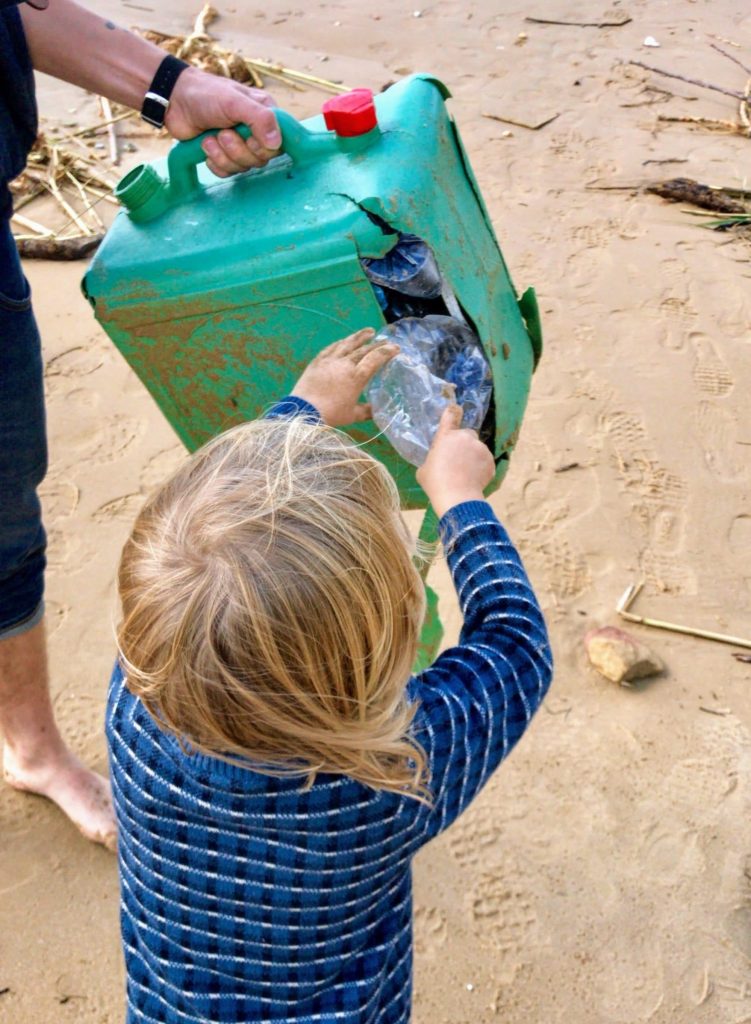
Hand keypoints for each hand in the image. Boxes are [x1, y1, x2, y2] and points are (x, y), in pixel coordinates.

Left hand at [165, 67, 280, 176]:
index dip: (263, 147)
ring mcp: (240, 146)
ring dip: (223, 155)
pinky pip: (228, 173)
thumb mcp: (235, 101)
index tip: (249, 137)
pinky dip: (215, 162)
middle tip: (223, 133)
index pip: (278, 144)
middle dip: (238, 150)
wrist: (174, 100)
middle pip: (260, 160)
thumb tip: (276, 143)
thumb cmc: (206, 94)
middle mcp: (256, 132)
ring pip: (243, 168)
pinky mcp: (224, 157)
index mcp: (265, 116)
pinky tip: (206, 147)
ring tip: (210, 137)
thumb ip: (260, 119)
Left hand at [291, 328, 397, 426]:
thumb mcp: (353, 415)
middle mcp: (345, 364)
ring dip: (359, 336)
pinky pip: (332, 347)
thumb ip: (366, 411)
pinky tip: (344, 340)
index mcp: (357, 376)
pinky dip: (341, 342)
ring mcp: (330, 360)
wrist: (304, 410)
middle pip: (364, 349)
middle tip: (385, 340)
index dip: (387, 352)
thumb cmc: (331, 415)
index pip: (375, 359)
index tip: (396, 348)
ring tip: (369, 332)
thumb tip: (377, 410)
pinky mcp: (318, 361)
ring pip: (347, 344)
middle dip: (377, 343)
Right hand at [416, 405, 495, 517]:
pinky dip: (481, 468)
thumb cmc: (435, 482)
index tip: (455, 408)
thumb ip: (433, 460)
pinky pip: (485, 461)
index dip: (451, 412)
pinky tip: (473, 479)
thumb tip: (436, 463)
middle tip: (457, 459)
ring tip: (466, 474)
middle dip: (463, 443)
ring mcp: (480, 448)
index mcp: (446, 437)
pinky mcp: (490, 460)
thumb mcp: (424, 469)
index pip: (449, 417)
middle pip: (467, 434)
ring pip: (477, 448)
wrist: (457, 496)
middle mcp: (465, 437)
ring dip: (473, 456)